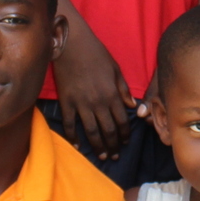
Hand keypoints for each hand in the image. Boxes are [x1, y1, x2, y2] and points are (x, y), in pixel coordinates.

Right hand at [54, 17, 135, 158]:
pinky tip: (78, 146)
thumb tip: (132, 107)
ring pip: (91, 131)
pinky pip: (70, 124)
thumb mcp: (115, 69)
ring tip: (102, 156)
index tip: (125, 142)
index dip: (125, 135)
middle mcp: (98, 102)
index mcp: (112, 94)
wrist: (72, 45)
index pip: (122, 121)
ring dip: (98, 146)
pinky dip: (73, 137)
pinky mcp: (67, 102)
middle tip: (114, 155)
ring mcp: (81, 104)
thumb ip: (124, 89)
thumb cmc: (96, 54)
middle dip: (113, 145)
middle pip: (108, 130)